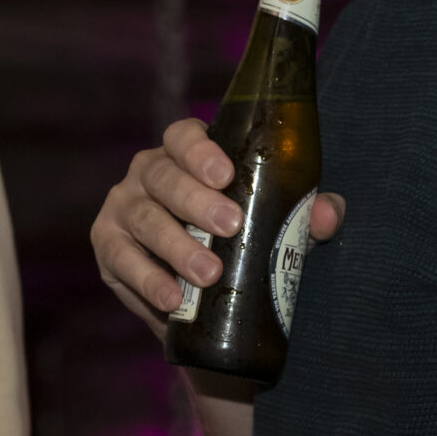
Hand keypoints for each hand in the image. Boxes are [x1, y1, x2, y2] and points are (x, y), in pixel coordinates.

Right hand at [90, 117, 342, 334]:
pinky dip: (147, 280)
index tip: (225, 174)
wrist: (199, 294)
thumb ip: (299, 216)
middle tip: (230, 227)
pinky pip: (121, 260)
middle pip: (163, 177)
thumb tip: (328, 214)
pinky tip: (171, 299)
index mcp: (183, 155)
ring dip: (176, 246)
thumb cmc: (236, 239)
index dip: (199, 151)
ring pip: (145, 219)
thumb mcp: (270, 224)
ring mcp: (122, 208)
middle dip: (196, 201)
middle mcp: (147, 174)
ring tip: (209, 274)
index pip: (182, 137)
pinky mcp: (108, 247)